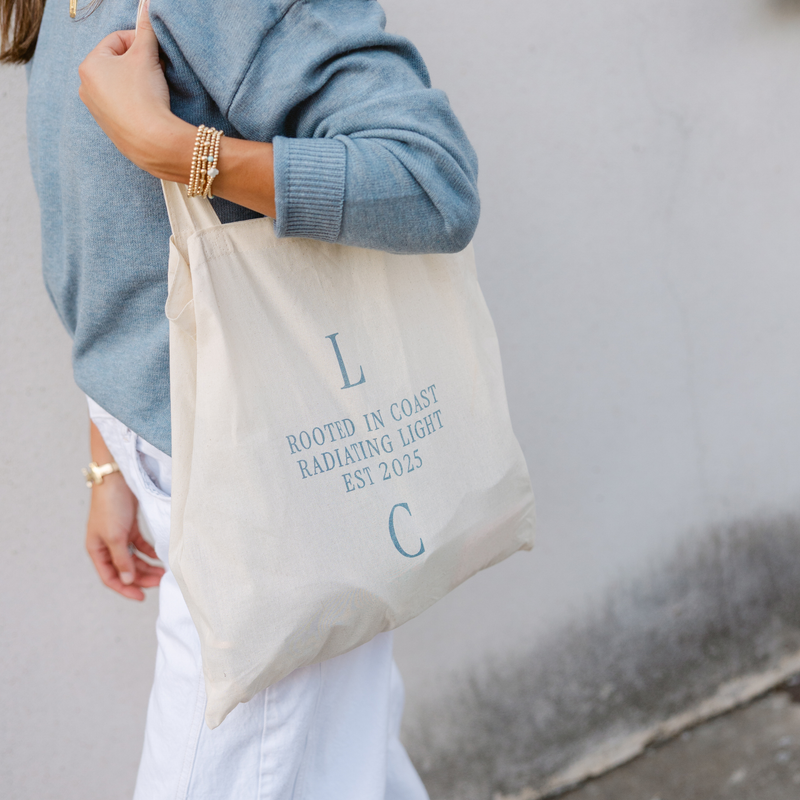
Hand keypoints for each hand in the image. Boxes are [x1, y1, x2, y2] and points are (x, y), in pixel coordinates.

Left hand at [78, 0, 276, 215]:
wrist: (153, 142)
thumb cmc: (145, 95)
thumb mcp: (146, 55)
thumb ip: (146, 29)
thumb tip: (146, 3)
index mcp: (89, 65)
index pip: (116, 40)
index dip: (140, 42)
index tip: (156, 52)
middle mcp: (86, 87)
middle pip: (116, 63)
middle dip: (138, 63)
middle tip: (158, 70)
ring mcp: (96, 110)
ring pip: (119, 85)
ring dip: (137, 82)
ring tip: (155, 90)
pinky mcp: (110, 128)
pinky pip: (123, 106)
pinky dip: (136, 102)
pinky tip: (150, 107)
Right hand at [86, 472, 164, 600]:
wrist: (117, 478)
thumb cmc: (111, 506)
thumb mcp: (115, 536)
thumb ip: (122, 560)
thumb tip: (127, 580)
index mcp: (96, 550)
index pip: (110, 577)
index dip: (125, 588)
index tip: (142, 596)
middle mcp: (106, 545)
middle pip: (125, 569)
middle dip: (141, 577)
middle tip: (159, 583)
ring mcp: (119, 536)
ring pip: (134, 558)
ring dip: (148, 566)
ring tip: (164, 571)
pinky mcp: (130, 527)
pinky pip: (141, 545)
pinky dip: (150, 552)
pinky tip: (160, 556)